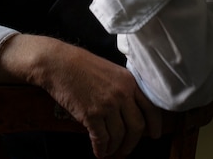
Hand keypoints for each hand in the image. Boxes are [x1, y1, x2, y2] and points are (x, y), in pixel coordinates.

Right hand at [0, 34, 161, 158]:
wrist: (57, 63)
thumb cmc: (80, 64)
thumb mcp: (109, 70)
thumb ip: (122, 87)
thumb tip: (129, 111)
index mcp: (128, 80)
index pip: (150, 107)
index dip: (154, 125)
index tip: (154, 135)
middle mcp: (121, 93)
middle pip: (137, 127)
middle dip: (132, 143)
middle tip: (126, 149)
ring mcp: (107, 104)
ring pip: (119, 136)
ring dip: (115, 148)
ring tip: (108, 151)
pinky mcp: (91, 114)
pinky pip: (102, 139)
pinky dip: (101, 149)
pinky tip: (98, 152)